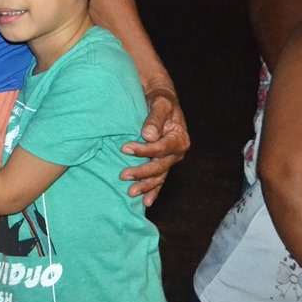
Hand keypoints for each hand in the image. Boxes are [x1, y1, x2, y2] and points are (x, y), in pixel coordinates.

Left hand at [121, 87, 190, 205]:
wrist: (161, 99)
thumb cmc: (160, 99)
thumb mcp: (160, 103)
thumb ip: (155, 118)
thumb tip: (148, 135)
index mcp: (179, 138)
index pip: (160, 149)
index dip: (143, 150)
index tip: (124, 148)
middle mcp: (177, 152)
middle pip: (159, 166)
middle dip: (141, 172)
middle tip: (123, 176)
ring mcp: (170, 159)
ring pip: (159, 176)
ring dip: (145, 185)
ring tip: (130, 193)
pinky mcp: (162, 161)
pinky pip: (159, 178)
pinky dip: (153, 190)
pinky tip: (146, 202)